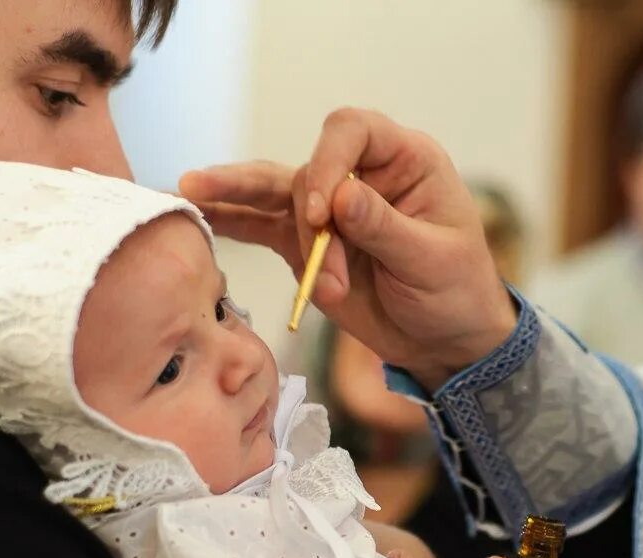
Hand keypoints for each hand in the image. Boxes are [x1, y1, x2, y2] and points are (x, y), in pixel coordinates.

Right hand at [179, 109, 516, 390]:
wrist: (444, 340)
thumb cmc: (455, 292)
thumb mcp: (432, 261)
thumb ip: (385, 228)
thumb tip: (341, 196)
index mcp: (406, 162)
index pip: (354, 131)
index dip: (328, 162)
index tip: (322, 214)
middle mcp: (362, 175)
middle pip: (307, 168)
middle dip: (304, 219)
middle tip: (321, 266)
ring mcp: (329, 210)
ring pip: (272, 191)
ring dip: (235, 198)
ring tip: (187, 194)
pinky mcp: (306, 245)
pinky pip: (261, 226)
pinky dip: (229, 222)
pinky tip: (191, 214)